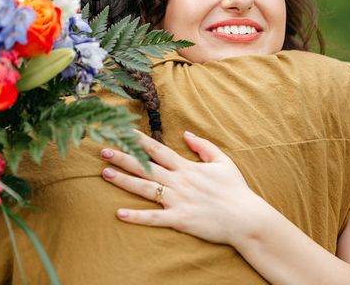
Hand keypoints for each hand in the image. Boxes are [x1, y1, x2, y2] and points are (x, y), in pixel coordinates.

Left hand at [100, 131, 265, 245]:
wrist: (246, 218)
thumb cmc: (236, 189)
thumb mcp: (223, 161)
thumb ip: (203, 146)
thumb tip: (186, 133)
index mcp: (187, 167)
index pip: (158, 149)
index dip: (139, 140)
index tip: (123, 130)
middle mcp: (179, 181)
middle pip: (146, 166)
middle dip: (123, 157)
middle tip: (103, 150)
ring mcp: (178, 200)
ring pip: (145, 188)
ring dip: (124, 181)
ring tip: (105, 174)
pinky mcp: (180, 219)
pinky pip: (154, 218)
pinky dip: (137, 216)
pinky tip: (120, 213)